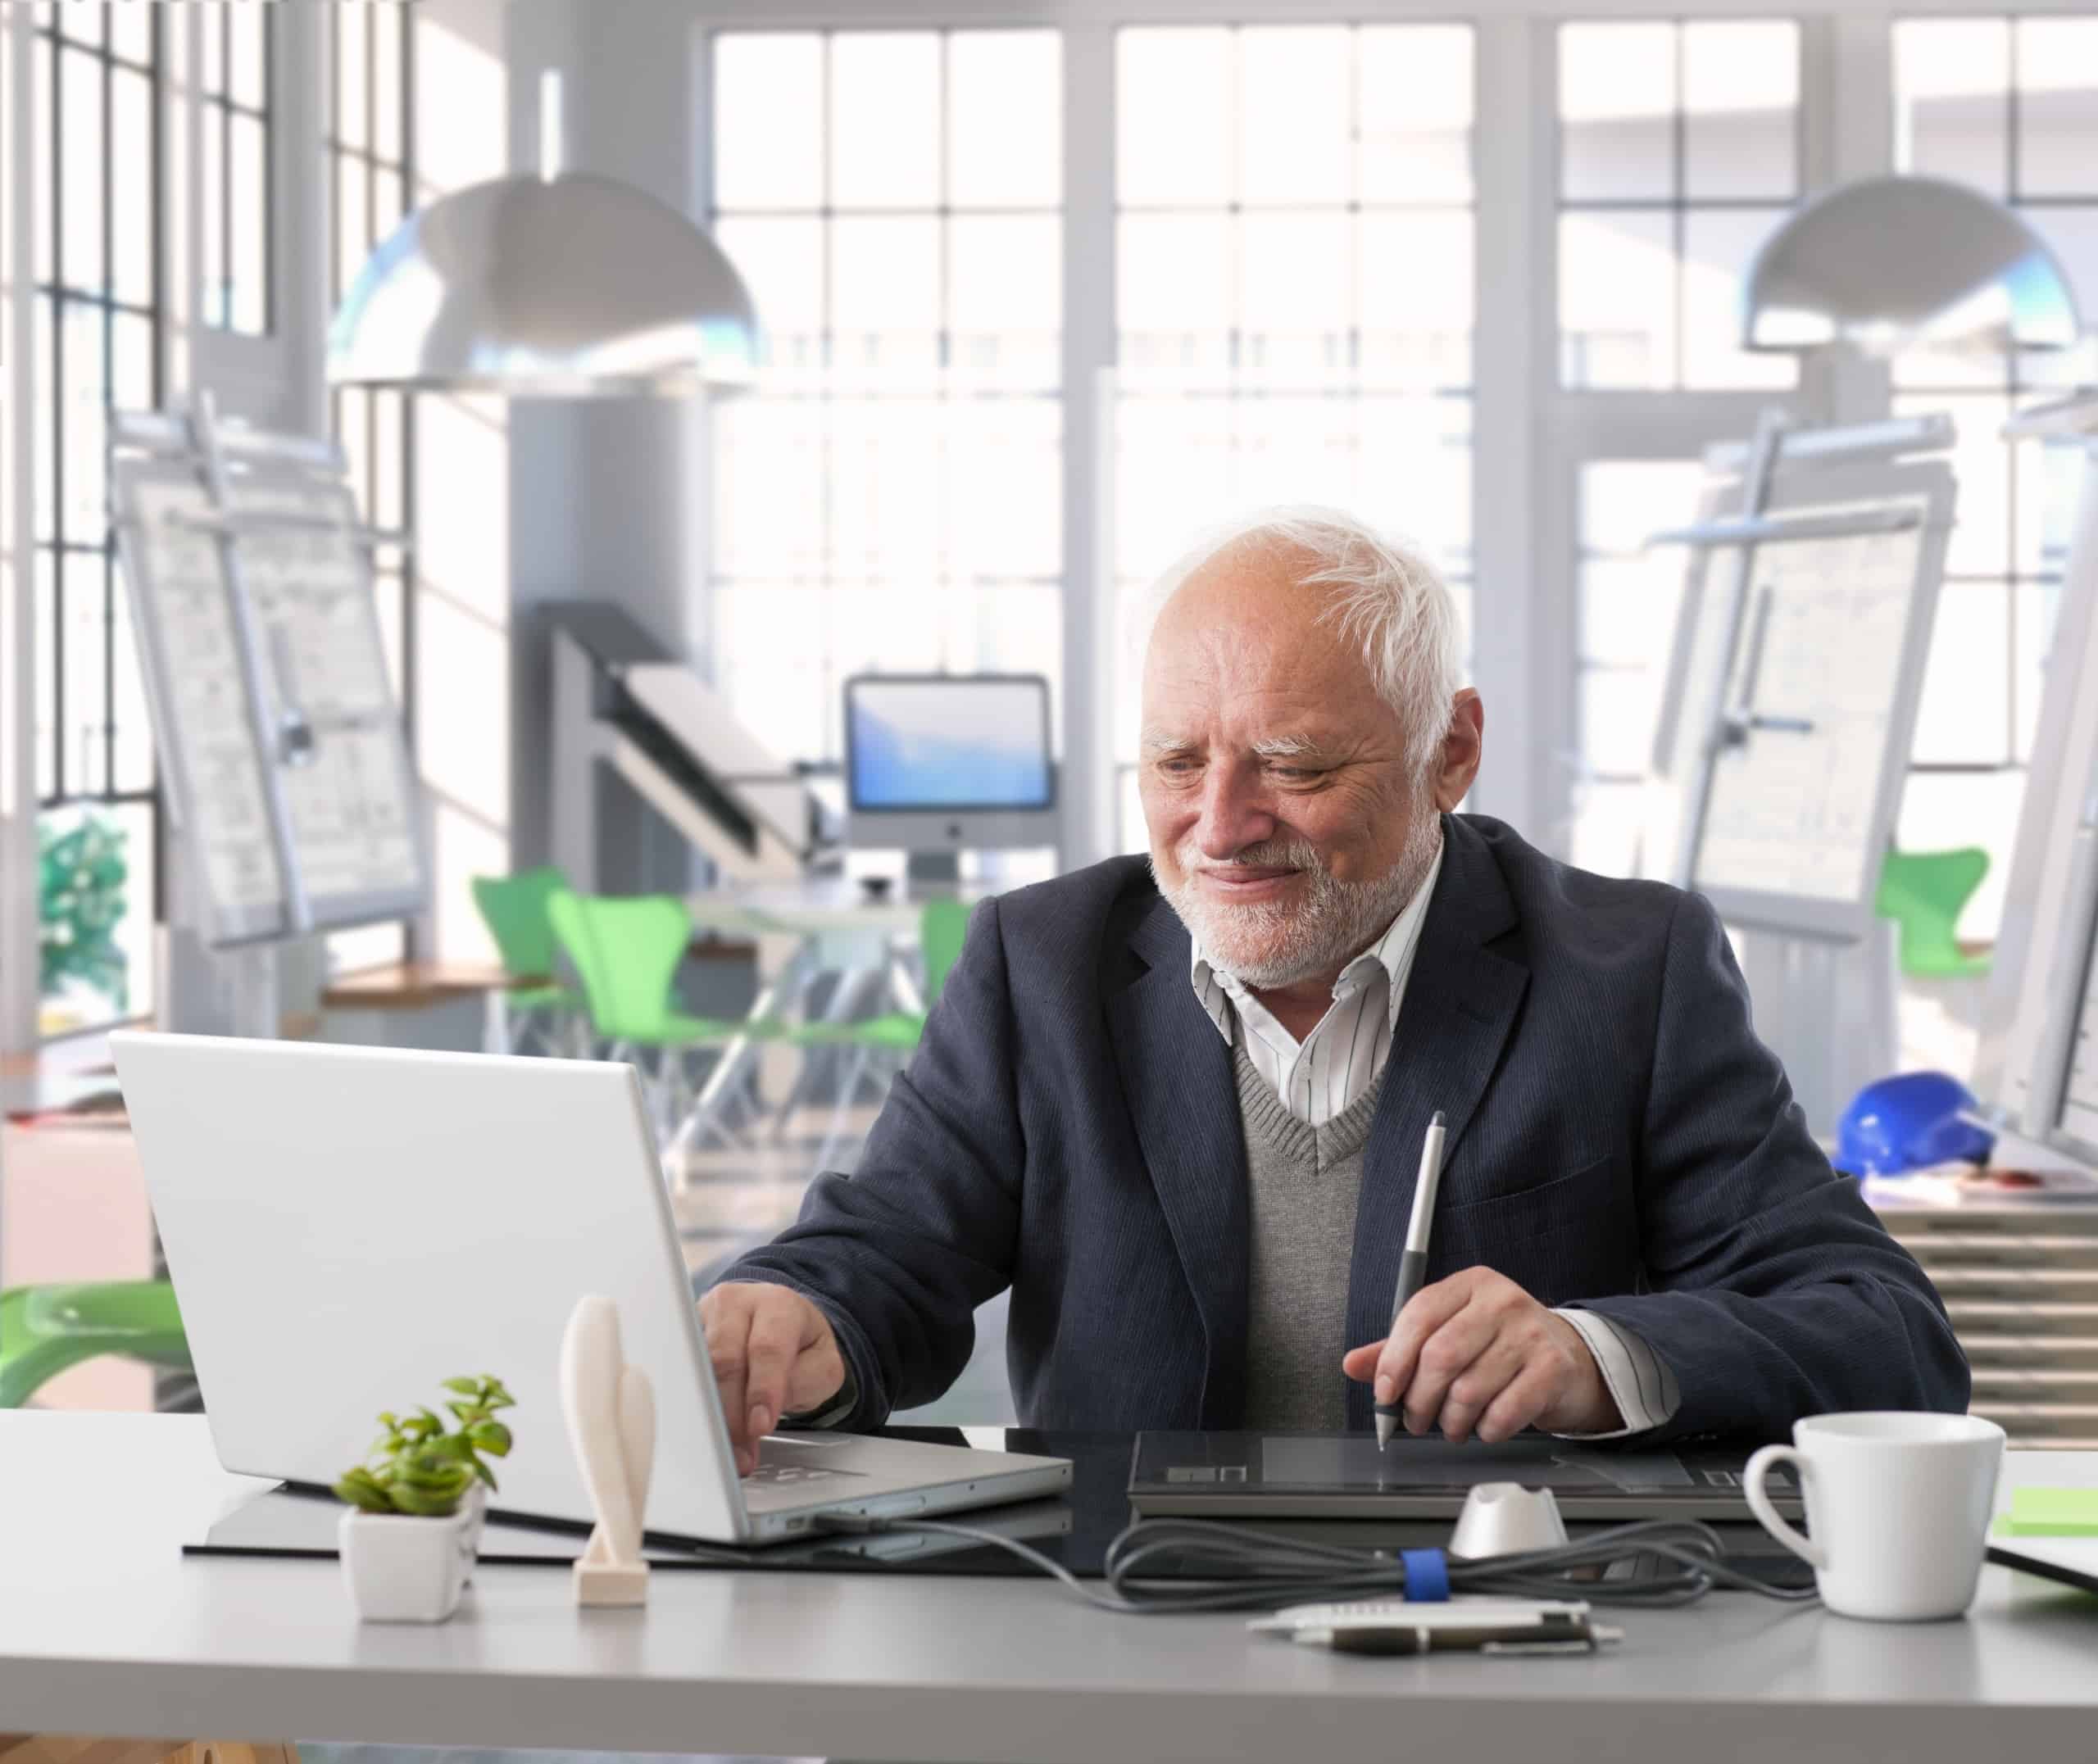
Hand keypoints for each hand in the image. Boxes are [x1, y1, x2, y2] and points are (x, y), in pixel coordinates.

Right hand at [697, 1282, 845, 1474]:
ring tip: (723, 1450)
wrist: (781, 1324)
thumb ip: (803, 1383)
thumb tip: (762, 1412)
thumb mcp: (822, 1365)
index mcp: (778, 1304)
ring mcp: (703, 1317)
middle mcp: (736, 1303)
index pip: (767, 1347)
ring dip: (709, 1416)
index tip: (759, 1427)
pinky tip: (700, 1431)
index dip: (762, 1390)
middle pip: (725, 1360)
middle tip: (740, 1453)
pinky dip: (691, 1407)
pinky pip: (681, 1374)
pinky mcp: (682, 1337)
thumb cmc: (799, 1346)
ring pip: (697, 1369)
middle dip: (732, 1414)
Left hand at [1341, 1266, 1619, 1443]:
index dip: (1394, 1359)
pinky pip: (1504, 1412)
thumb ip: (1400, 1348)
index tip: (1384, 1392)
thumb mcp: (1450, 1333)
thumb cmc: (1500, 1345)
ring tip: (1451, 1426)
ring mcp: (1531, 1333)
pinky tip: (1485, 1427)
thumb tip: (1353, 1364)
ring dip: (1451, 1421)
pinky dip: (1486, 1430)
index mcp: (1470, 1284)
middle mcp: (1502, 1301)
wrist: (1569, 1357)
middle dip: (1419, 1399)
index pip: (1419, 1315)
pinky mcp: (1553, 1368)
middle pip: (1441, 1355)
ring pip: (1469, 1390)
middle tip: (1415, 1420)